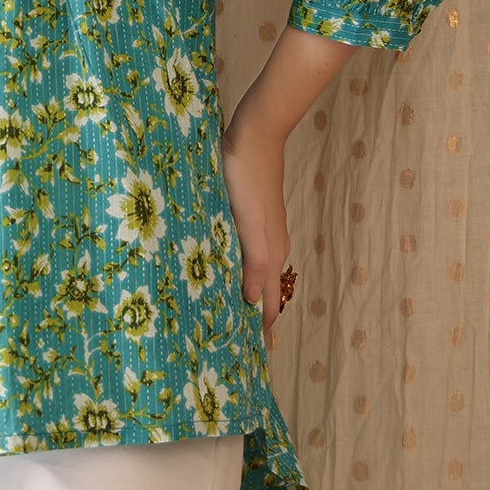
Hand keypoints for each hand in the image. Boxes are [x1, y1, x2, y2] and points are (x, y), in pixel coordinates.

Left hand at [220, 102, 291, 338]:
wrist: (254, 137)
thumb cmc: (247, 181)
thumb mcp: (248, 225)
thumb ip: (253, 263)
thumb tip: (250, 302)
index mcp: (271, 253)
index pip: (267, 301)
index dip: (258, 327)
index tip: (242, 352)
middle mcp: (271, 246)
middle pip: (263, 289)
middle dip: (248, 313)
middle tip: (223, 336)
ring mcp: (264, 230)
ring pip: (255, 270)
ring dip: (242, 289)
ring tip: (218, 308)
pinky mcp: (253, 214)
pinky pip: (248, 251)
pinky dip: (238, 266)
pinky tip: (219, 265)